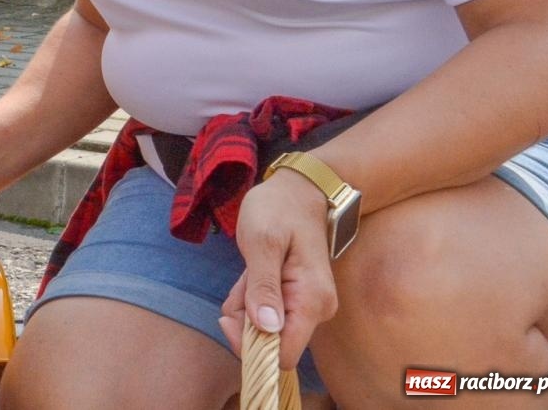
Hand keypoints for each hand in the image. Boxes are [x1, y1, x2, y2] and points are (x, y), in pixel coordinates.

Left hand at [217, 171, 340, 370]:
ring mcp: (307, 307)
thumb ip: (263, 287)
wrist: (298, 191)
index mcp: (312, 301)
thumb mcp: (262, 243)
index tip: (231, 316)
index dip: (252, 346)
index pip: (284, 355)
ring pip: (263, 328)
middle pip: (270, 343)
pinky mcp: (296, 301)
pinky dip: (250, 298)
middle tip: (241, 280)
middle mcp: (316, 311)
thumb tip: (266, 329)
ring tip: (248, 270)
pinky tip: (251, 273)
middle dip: (243, 320)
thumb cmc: (279, 210)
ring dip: (244, 305)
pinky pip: (265, 313)